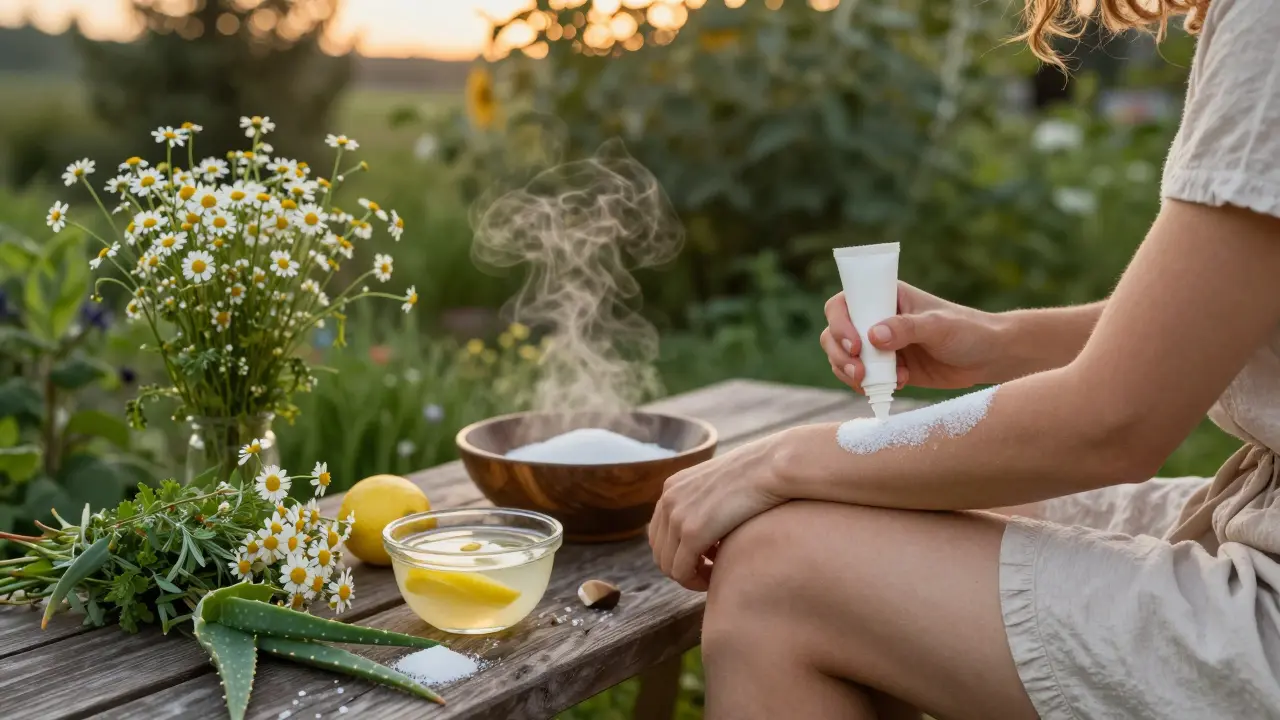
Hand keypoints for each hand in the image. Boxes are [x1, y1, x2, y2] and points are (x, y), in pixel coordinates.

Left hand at [649, 432, 788, 590]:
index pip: (658, 532)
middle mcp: (668, 500)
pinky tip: (716, 576)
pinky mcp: (692, 533)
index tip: (703, 558)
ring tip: (714, 575)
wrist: (772, 466)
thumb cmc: (759, 475)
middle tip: (708, 571)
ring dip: (688, 577)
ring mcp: (677, 516)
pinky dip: (695, 581)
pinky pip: (681, 572)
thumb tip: (710, 523)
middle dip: (681, 567)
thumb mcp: (721, 483)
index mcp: (672, 486)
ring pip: (667, 565)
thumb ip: (708, 500)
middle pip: (659, 550)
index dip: (677, 551)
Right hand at [821, 282, 998, 391]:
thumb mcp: (939, 326)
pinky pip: (860, 378)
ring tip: (875, 383)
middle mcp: (876, 319)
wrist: (989, 358)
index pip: (844, 303)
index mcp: (886, 297)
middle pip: (834, 333)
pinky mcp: (887, 369)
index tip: (857, 344)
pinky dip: (867, 386)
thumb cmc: (968, 331)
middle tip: (860, 373)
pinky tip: (896, 385)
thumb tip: (873, 336)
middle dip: (840, 355)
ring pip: (842, 357)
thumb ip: (907, 328)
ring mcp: (879, 346)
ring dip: (849, 373)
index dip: (840, 323)